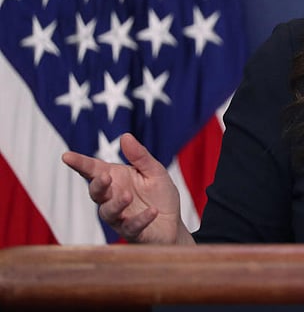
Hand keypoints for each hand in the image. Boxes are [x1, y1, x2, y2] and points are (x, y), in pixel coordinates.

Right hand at [61, 133, 194, 244]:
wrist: (173, 225)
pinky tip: (152, 211)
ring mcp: (120, 217)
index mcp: (116, 179)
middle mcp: (112, 198)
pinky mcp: (133, 232)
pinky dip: (141, 219)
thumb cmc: (160, 196)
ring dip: (116, 204)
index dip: (79, 163)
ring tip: (128, 196)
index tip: (66, 156)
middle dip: (98, 185)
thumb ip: (140, 156)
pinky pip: (132, 227)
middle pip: (96, 192)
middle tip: (105, 177)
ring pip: (108, 212)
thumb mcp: (154, 171)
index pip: (93, 170)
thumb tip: (125, 136)